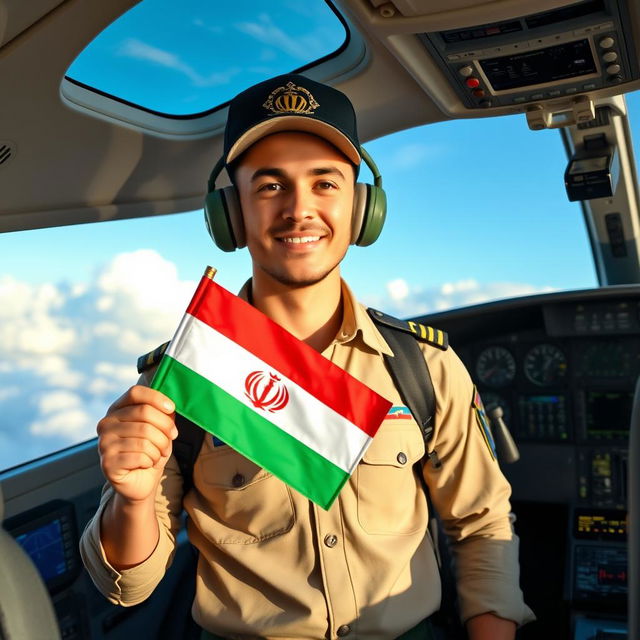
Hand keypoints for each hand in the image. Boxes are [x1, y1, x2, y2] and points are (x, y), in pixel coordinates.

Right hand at [97, 385, 177, 502]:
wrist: (141, 481)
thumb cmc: (151, 450)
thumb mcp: (160, 428)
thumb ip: (163, 413)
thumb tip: (170, 406)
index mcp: (117, 410)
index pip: (135, 393)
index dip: (156, 398)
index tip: (171, 409)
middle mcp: (106, 424)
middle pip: (144, 413)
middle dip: (165, 427)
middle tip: (172, 438)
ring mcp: (104, 443)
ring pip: (145, 436)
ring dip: (160, 447)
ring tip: (158, 453)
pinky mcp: (107, 463)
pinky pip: (140, 455)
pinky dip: (151, 460)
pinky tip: (147, 463)